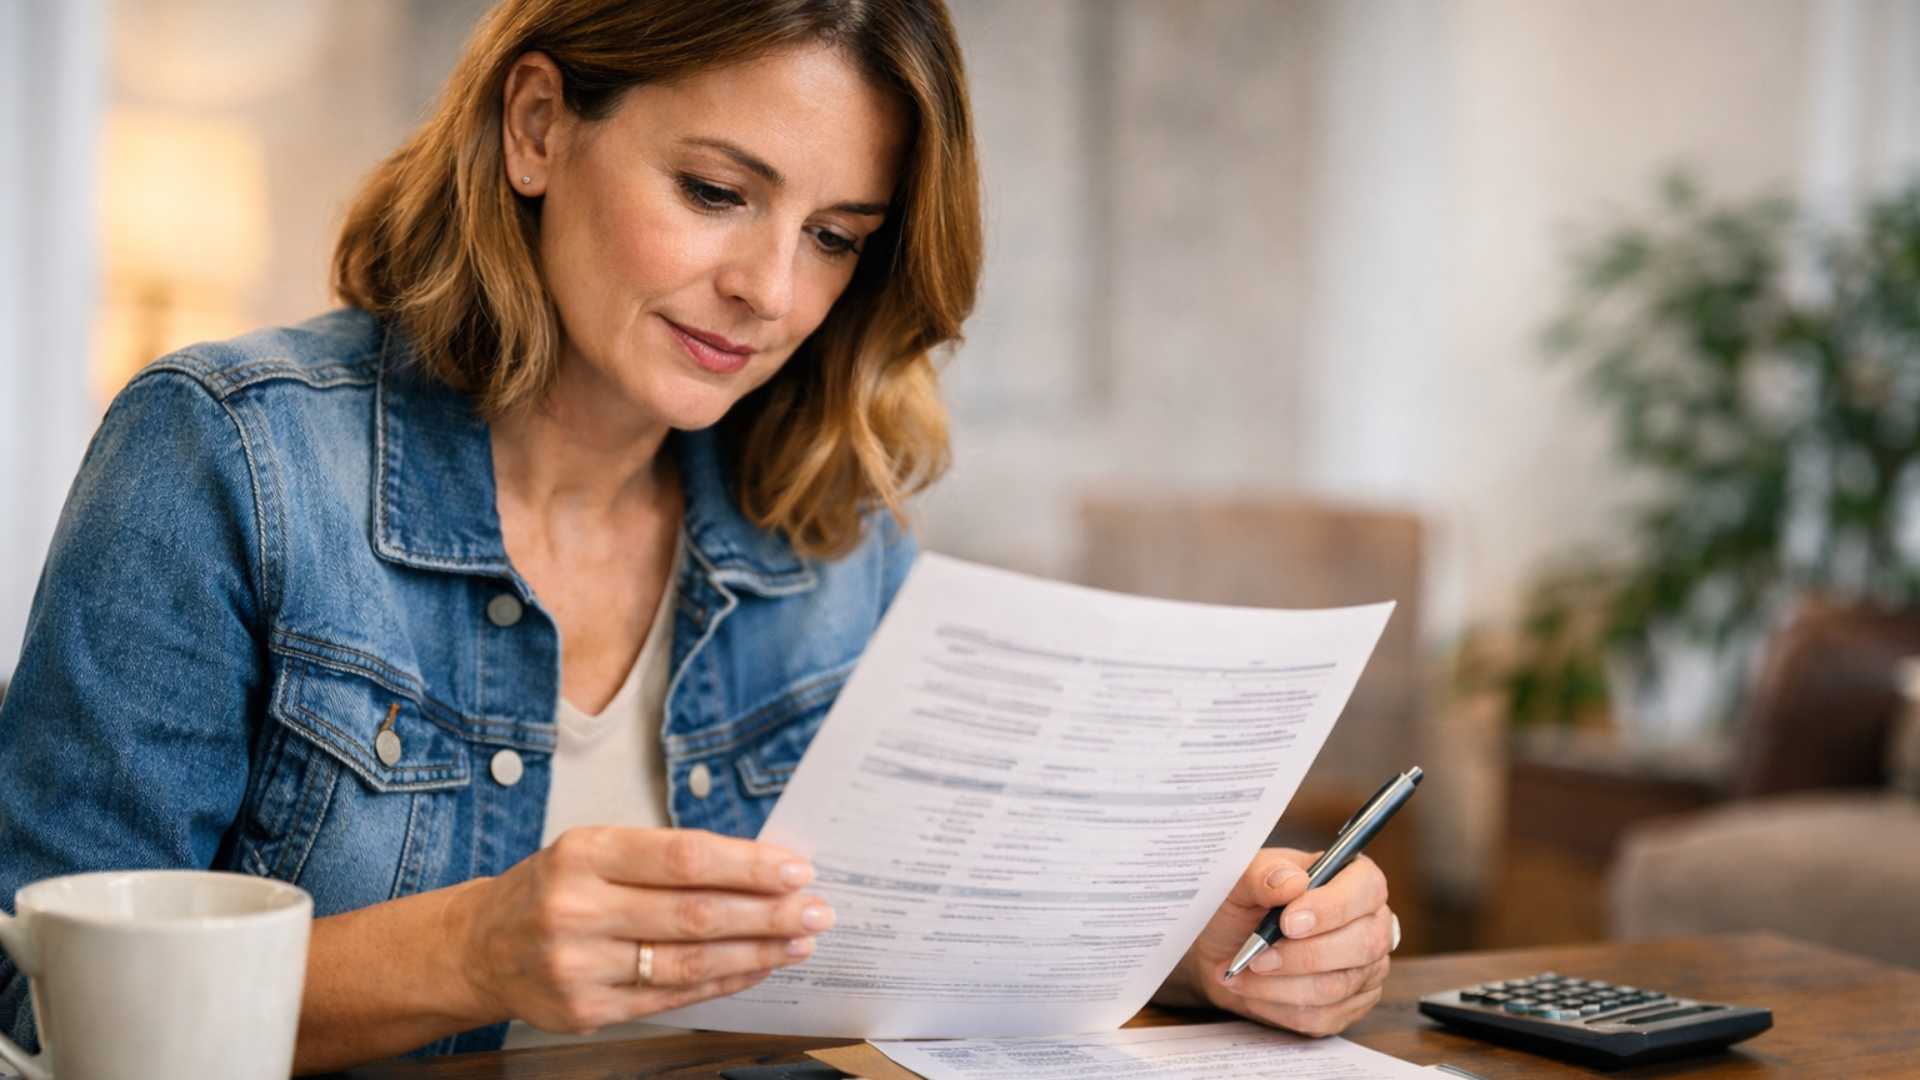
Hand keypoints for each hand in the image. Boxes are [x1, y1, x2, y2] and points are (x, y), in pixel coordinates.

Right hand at [451, 826, 830, 1034]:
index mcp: (584, 853)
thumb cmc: (553, 889)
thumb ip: (665, 858)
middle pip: (694, 913)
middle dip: (766, 912)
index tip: (795, 868)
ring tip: (799, 940)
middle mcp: (577, 909)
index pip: (683, 857)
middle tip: (816, 909)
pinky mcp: (587, 1011)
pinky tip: (757, 966)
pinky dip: (723, 981)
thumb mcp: (593, 850)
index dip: (746, 865)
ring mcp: (580, 966)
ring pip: (689, 962)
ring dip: (756, 951)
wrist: (480, 946)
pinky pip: (672, 998)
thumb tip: (759, 866)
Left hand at [1159, 848, 1394, 1036]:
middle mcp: (1371, 923)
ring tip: (1244, 972)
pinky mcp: (1350, 1006)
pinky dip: (1278, 1006)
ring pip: (1337, 986)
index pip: (1368, 889)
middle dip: (1302, 955)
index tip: (1287, 922)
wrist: (1225, 947)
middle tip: (1256, 956)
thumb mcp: (1240, 879)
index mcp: (1354, 879)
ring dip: (1281, 985)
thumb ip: (1262, 873)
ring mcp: (1366, 969)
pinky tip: (1253, 991)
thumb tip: (1291, 881)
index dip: (1332, 908)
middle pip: (1362, 945)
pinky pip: (1322, 1016)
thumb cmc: (1241, 905)